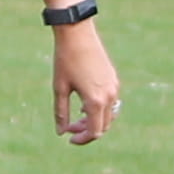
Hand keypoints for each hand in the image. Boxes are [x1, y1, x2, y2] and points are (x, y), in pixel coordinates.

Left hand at [50, 22, 119, 144]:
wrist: (78, 34)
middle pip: (103, 126)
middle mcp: (109, 96)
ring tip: (76, 117)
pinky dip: (99, 109)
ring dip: (94, 120)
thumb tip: (61, 132)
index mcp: (95, 101)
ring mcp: (114, 87)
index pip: (95, 132)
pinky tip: (84, 105)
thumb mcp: (60, 89)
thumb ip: (61, 113)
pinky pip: (111, 102)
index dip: (82, 139)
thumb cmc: (65, 60)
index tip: (69, 138)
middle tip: (69, 128)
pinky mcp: (114, 79)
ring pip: (109, 115)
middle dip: (87, 130)